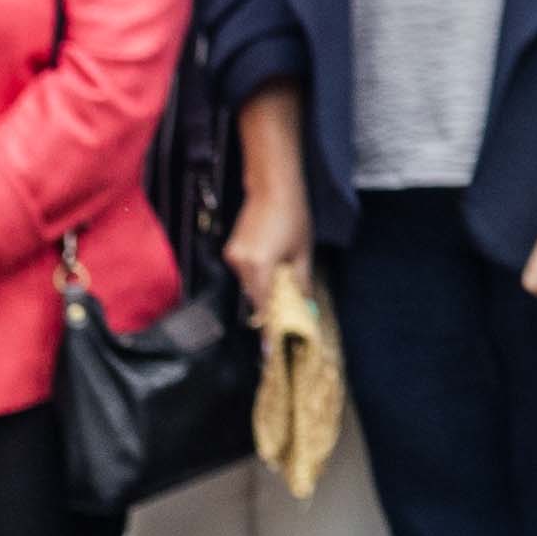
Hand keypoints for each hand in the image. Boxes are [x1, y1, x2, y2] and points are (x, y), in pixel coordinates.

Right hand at [223, 175, 312, 323]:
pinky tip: (273, 264)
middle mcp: (241, 263)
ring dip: (265, 287)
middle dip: (270, 305)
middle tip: (286, 313)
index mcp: (259, 266)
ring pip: (250, 284)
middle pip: (255, 296)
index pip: (263, 305)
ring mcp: (233, 256)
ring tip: (283, 281)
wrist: (273, 188)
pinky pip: (245, 271)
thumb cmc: (293, 217)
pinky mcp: (231, 249)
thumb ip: (301, 283)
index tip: (270, 347)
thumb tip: (305, 306)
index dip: (269, 325)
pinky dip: (258, 274)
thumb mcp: (302, 253)